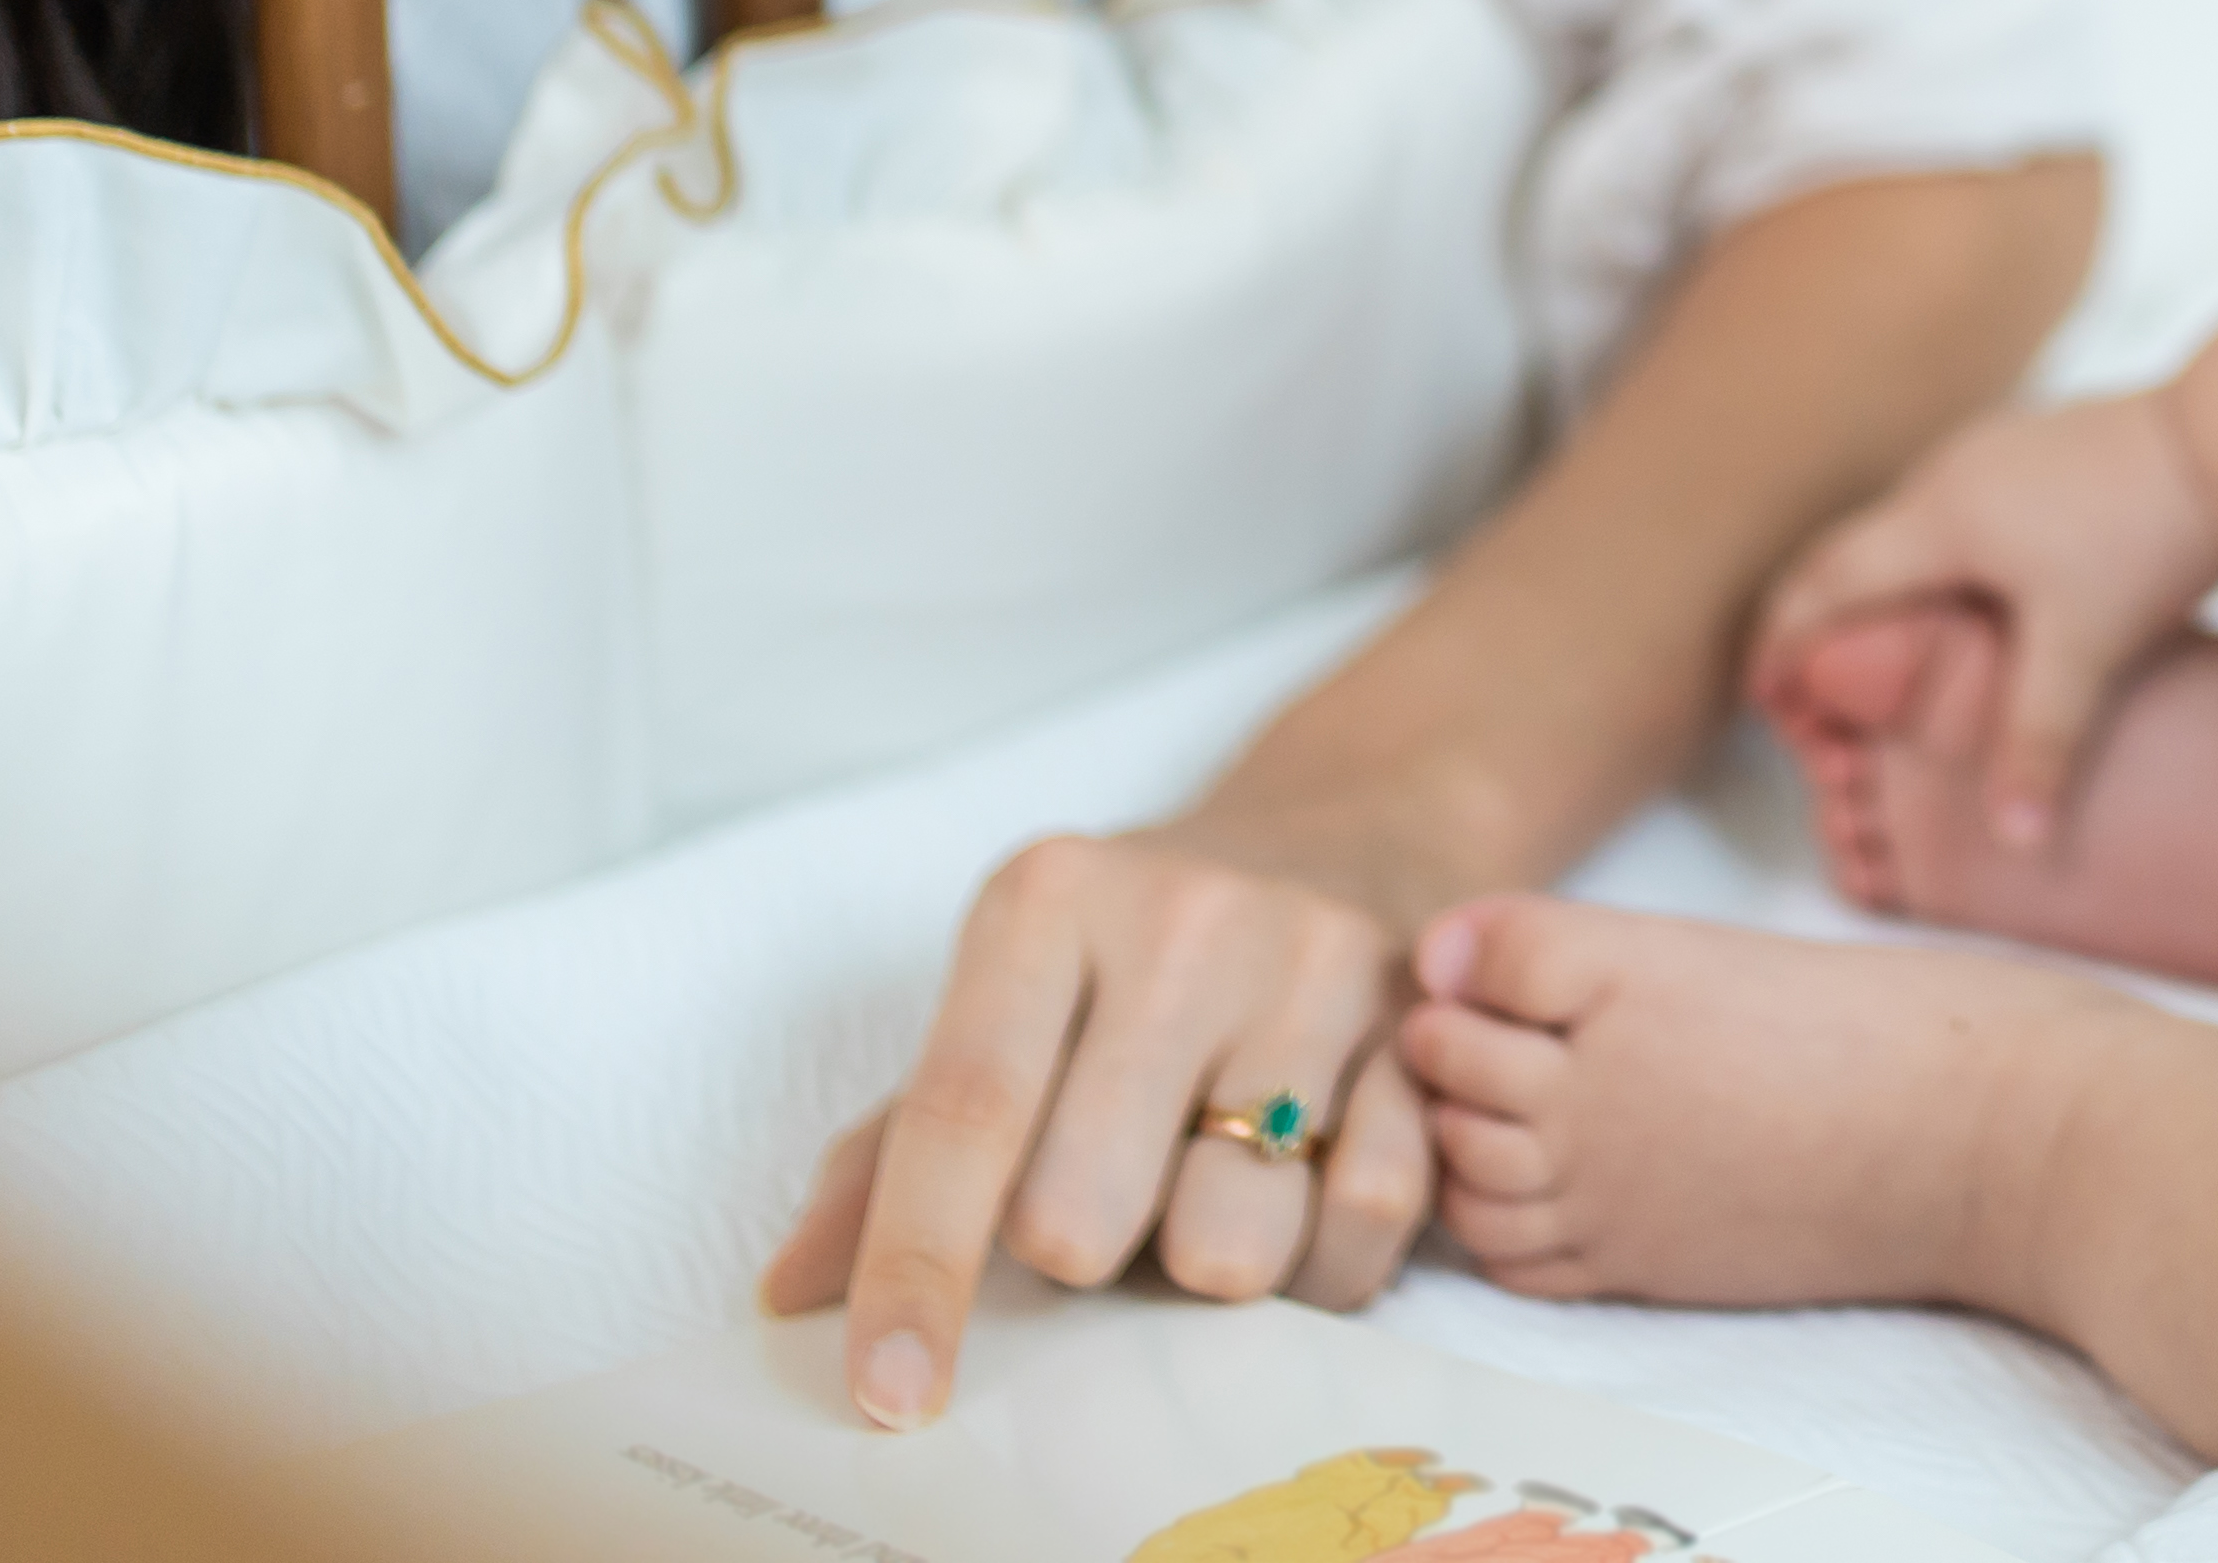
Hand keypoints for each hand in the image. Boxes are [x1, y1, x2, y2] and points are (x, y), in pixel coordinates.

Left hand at [762, 816, 1457, 1430]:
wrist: (1344, 826)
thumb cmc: (1136, 949)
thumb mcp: (1004, 999)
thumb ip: (892, 1148)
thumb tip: (795, 1295)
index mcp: (1047, 901)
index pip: (962, 1112)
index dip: (914, 1270)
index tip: (889, 1393)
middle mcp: (1185, 916)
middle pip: (1082, 1208)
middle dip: (1079, 1252)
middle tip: (1105, 1197)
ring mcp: (1317, 963)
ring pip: (1230, 1241)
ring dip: (1205, 1260)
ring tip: (1209, 1191)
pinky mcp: (1422, 1024)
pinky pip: (1363, 1223)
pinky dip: (1321, 1259)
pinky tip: (1300, 1204)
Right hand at [1745, 387, 2217, 846]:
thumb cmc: (2152, 533)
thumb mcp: (2089, 650)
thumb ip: (2039, 747)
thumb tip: (2014, 843)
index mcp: (1939, 517)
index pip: (1825, 584)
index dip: (1784, 645)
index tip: (1765, 699)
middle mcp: (1950, 472)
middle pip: (1851, 552)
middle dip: (1818, 623)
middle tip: (1803, 692)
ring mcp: (1994, 449)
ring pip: (1906, 531)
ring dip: (1878, 592)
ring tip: (1876, 660)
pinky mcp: (2037, 448)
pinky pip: (1955, 512)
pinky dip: (1932, 565)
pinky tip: (1968, 610)